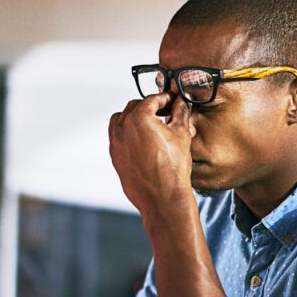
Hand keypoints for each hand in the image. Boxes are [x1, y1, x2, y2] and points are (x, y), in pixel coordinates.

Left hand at [108, 92, 196, 212]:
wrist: (162, 198)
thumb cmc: (172, 169)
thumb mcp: (181, 134)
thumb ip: (180, 113)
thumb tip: (181, 104)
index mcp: (138, 118)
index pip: (152, 99)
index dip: (165, 98)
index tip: (171, 100)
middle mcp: (122, 128)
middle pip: (135, 106)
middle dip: (150, 106)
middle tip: (165, 111)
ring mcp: (116, 143)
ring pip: (122, 120)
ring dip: (135, 118)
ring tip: (152, 125)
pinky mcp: (114, 156)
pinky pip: (118, 137)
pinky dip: (128, 133)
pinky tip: (143, 140)